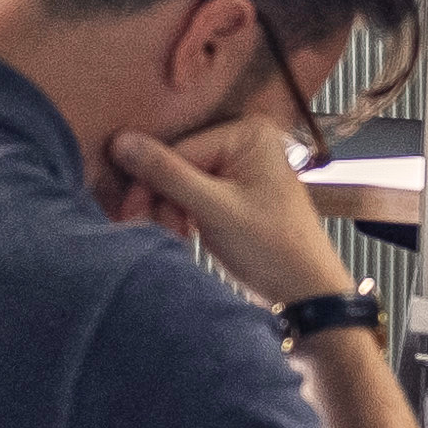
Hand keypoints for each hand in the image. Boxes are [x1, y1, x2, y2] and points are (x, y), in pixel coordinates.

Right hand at [105, 109, 358, 313]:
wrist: (306, 293)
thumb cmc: (273, 248)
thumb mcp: (214, 209)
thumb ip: (166, 174)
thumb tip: (121, 142)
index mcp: (248, 133)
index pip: (178, 149)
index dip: (151, 182)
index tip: (131, 213)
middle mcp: (245, 143)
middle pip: (179, 164)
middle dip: (164, 199)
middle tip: (161, 229)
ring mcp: (240, 169)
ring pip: (182, 183)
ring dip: (172, 211)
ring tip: (181, 236)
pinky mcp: (234, 194)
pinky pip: (195, 196)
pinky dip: (184, 216)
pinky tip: (186, 235)